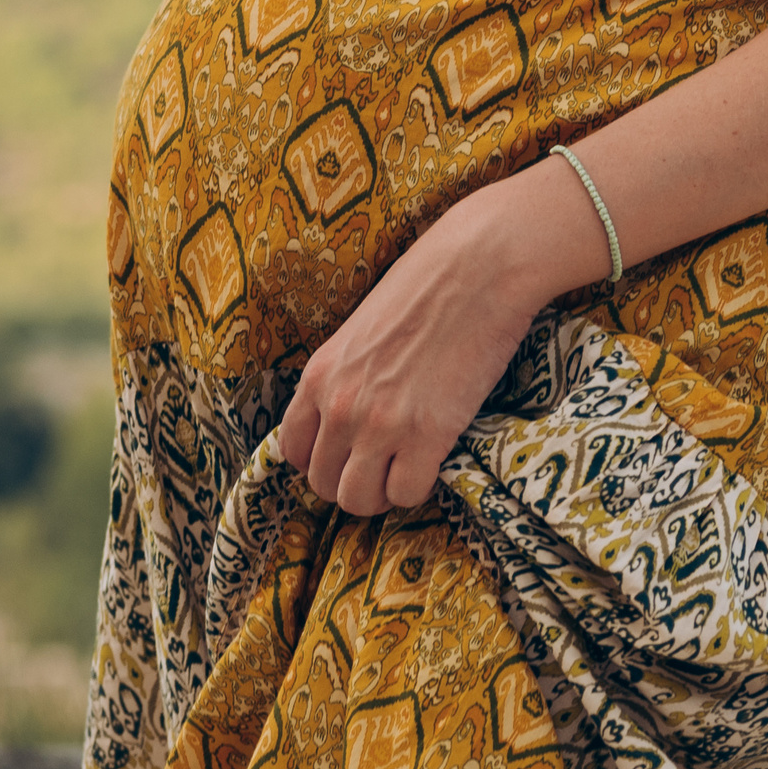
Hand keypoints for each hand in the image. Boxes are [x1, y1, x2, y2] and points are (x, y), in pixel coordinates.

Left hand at [276, 166, 608, 514]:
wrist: (476, 268)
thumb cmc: (423, 289)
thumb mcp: (358, 332)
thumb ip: (344, 376)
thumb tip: (345, 416)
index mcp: (317, 376)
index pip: (291, 450)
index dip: (318, 462)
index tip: (346, 458)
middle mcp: (339, 405)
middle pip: (322, 483)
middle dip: (350, 484)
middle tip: (381, 470)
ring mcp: (380, 423)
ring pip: (358, 500)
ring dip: (381, 496)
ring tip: (403, 473)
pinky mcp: (428, 434)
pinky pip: (407, 494)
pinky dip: (418, 489)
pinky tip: (432, 464)